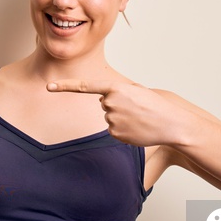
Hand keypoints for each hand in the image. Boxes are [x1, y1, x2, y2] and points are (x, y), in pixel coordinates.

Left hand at [47, 79, 190, 146]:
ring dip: (122, 118)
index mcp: (115, 88)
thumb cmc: (155, 105)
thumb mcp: (136, 91)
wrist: (171, 123)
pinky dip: (124, 130)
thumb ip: (117, 93)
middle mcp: (110, 103)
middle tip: (136, 108)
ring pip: (109, 117)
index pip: (84, 86)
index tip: (49, 86)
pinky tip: (137, 128)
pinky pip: (114, 130)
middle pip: (103, 103)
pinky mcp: (115, 133)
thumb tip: (105, 102)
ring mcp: (112, 119)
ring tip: (139, 118)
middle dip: (117, 105)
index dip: (65, 86)